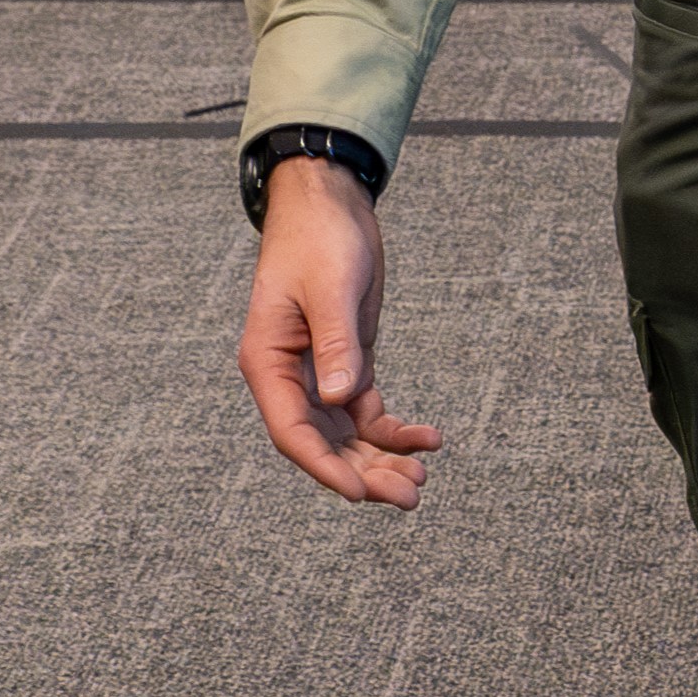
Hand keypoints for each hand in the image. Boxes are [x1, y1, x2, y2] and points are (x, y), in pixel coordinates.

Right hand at [240, 152, 438, 508]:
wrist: (329, 201)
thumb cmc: (318, 236)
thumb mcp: (330, 287)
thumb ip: (335, 343)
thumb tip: (341, 399)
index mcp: (268, 362)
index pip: (292, 431)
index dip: (325, 468)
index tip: (361, 493)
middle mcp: (289, 377)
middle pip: (324, 443)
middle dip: (365, 473)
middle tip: (410, 495)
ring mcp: (319, 373)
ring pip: (348, 435)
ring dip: (382, 459)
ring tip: (421, 477)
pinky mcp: (347, 362)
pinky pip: (368, 411)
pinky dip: (396, 429)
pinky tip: (429, 437)